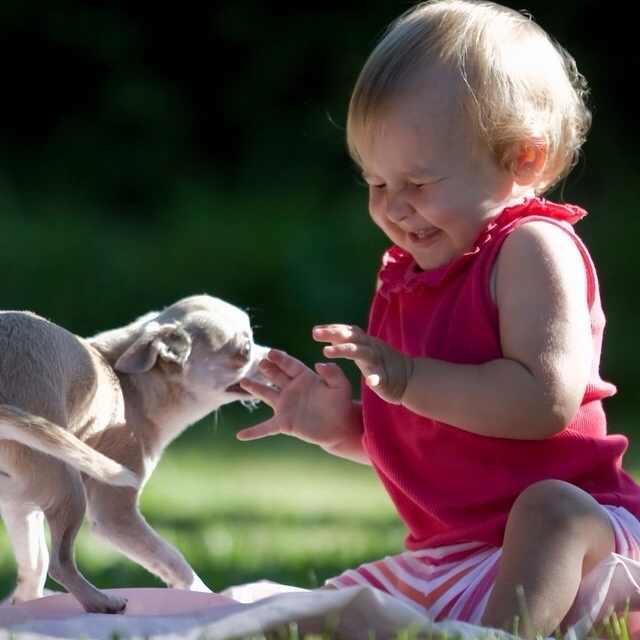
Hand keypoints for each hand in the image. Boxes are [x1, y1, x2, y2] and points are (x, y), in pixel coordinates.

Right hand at [236, 349, 358, 449]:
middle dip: (267, 368)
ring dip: (254, 388)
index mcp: (305, 377)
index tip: (271, 353)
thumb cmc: (341, 404)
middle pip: (275, 375)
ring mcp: (286, 405)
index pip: (290, 364)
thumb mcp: (341, 385)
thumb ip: (333, 372)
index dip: (280, 358)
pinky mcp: (284, 423)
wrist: (340, 427)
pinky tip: (240, 435)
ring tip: (242, 381)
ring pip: (266, 394)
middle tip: (259, 362)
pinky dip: (253, 432)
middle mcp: (292, 389)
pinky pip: (266, 427)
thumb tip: (319, 364)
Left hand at [312, 324, 412, 403]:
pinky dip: (375, 378)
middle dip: (333, 333)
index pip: (348, 331)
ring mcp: (378, 362)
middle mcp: (371, 348)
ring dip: (344, 349)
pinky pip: (380, 377)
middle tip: (314, 334)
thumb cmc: (380, 362)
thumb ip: (346, 341)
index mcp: (365, 342)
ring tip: (327, 351)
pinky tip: (369, 382)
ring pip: (361, 353)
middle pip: (351, 337)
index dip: (332, 329)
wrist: (409, 377)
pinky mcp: (386, 378)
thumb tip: (325, 333)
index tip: (315, 330)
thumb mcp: (362, 349)